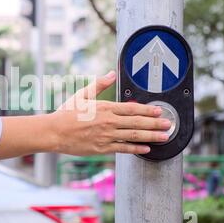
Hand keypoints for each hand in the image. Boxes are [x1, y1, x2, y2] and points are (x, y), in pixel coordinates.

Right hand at [50, 71, 170, 154]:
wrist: (54, 132)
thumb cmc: (66, 113)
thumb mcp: (82, 95)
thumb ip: (99, 85)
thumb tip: (111, 73)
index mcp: (105, 108)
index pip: (132, 108)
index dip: (148, 110)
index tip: (159, 111)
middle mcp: (109, 122)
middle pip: (137, 122)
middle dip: (155, 124)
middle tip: (168, 124)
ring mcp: (106, 136)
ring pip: (133, 135)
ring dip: (151, 136)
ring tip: (164, 136)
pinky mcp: (102, 148)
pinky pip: (123, 148)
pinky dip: (136, 148)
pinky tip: (146, 148)